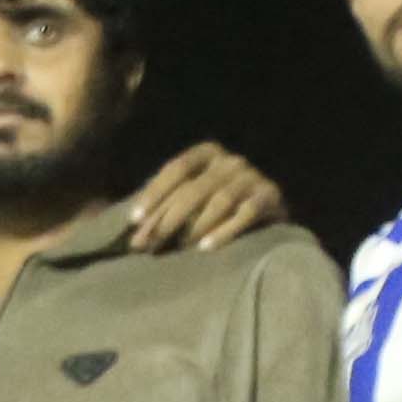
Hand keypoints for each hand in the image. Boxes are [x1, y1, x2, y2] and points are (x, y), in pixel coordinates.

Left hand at [124, 140, 288, 249]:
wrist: (268, 212)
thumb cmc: (217, 206)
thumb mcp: (191, 196)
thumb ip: (165, 203)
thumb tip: (131, 227)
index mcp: (207, 153)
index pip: (176, 168)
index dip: (154, 193)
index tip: (134, 220)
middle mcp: (230, 160)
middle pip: (194, 188)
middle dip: (167, 219)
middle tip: (147, 245)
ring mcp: (252, 176)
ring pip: (219, 201)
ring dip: (195, 226)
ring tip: (177, 248)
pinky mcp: (270, 196)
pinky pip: (246, 214)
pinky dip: (224, 231)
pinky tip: (205, 248)